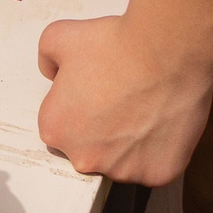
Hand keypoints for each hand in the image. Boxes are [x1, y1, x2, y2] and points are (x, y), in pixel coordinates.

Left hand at [35, 13, 212, 186]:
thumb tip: (53, 73)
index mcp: (55, 129)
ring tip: (145, 108)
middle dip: (102, 130)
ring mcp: (123, 171)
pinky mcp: (159, 175)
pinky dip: (161, 150)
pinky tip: (164, 121)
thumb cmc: (115, 45)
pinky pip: (157, 167)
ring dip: (131, 143)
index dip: (79, 106)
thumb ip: (46, 59)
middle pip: (90, 149)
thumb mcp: (58, 38)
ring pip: (124, 161)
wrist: (166, 52)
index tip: (96, 91)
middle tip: (122, 99)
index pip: (62, 126)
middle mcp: (84, 158)